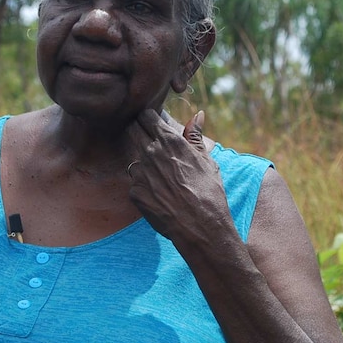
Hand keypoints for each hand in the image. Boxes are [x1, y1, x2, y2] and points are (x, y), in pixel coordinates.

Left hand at [126, 110, 232, 241]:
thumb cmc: (208, 192)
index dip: (149, 118)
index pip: (147, 116)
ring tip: (161, 176)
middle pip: (133, 130)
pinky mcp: (135, 192)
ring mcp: (140, 172)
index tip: (153, 123)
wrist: (200, 227)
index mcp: (170, 141)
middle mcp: (151, 152)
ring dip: (143, 162)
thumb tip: (198, 115)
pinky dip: (144, 185)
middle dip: (139, 132)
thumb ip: (195, 136)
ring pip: (133, 157)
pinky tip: (159, 194)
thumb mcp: (207, 161)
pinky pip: (135, 182)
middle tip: (151, 142)